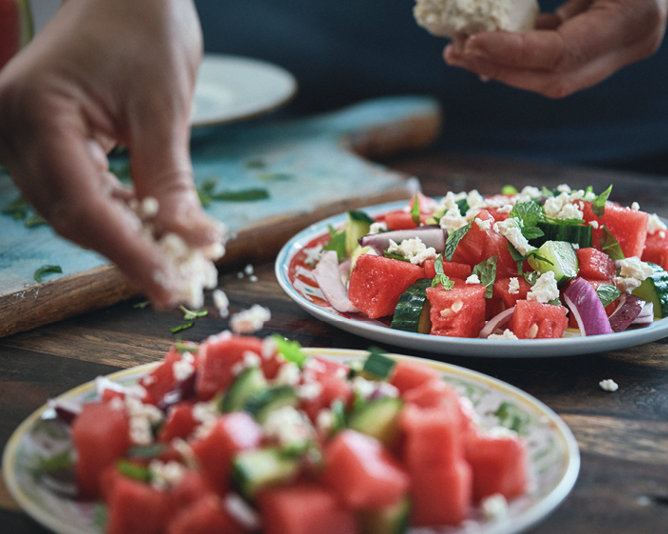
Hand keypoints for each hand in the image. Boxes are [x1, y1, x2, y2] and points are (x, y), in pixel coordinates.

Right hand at [0, 0, 223, 307]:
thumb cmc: (145, 28)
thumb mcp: (164, 108)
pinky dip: (120, 217)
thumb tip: (194, 242)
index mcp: (35, 112)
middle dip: (128, 255)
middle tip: (175, 287)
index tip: (167, 287)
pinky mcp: (47, 143)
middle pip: (72, 216)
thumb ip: (170, 180)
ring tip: (173, 266)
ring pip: (76, 212)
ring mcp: (26, 138)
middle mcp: (16, 130)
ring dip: (125, 241)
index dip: (128, 253)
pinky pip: (81, 193)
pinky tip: (154, 233)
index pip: (82, 205)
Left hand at [443, 0, 667, 96]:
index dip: (514, 52)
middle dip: (498, 68)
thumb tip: (494, 7)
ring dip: (499, 64)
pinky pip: (548, 54)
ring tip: (457, 50)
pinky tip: (482, 41)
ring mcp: (611, 47)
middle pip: (550, 77)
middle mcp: (626, 45)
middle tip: (456, 53)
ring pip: (545, 73)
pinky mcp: (594, 39)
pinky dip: (515, 50)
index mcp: (634, 21)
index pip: (562, 54)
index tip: (473, 41)